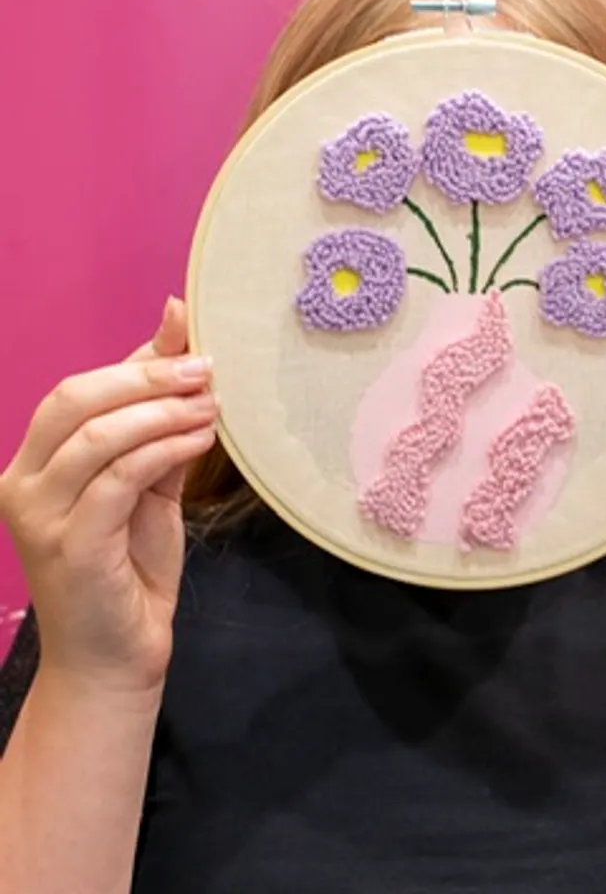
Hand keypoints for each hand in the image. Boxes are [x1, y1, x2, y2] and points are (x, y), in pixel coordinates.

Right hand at [0, 298, 217, 691]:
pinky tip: (200, 441)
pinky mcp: (71, 547)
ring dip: (163, 412)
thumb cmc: (128, 563)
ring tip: (212, 406)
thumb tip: (176, 323)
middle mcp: (22, 484)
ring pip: (99, 437)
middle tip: (205, 368)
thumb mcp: (146, 476)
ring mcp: (40, 517)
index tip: (191, 339)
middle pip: (76, 400)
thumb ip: (154, 413)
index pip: (76, 391)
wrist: (116, 655)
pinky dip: (164, 450)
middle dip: (146, 377)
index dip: (135, 361)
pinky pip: (119, 479)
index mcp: (32, 462)